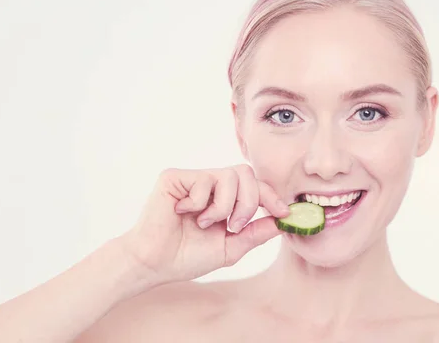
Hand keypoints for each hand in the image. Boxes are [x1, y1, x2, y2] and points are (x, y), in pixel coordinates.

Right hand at [120, 164, 290, 285]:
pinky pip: (204, 180)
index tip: (284, 212)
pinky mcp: (175, 176)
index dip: (271, 196)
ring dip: (224, 206)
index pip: (254, 186)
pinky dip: (200, 202)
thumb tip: (283, 222)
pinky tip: (184, 213)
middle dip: (249, 202)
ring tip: (205, 222)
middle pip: (246, 173)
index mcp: (224, 199)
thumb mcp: (230, 247)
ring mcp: (193, 178)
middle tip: (233, 225)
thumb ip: (255, 233)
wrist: (155, 264)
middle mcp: (210, 184)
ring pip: (229, 176)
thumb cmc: (186, 256)